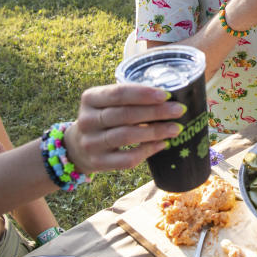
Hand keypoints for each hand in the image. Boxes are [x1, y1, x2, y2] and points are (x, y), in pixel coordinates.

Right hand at [64, 84, 183, 173]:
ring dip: (155, 131)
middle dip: (156, 112)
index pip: (119, 93)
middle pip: (125, 115)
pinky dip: (147, 151)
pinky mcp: (98, 163)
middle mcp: (87, 120)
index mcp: (90, 98)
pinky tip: (163, 144)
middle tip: (179, 110)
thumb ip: (129, 99)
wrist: (77, 148)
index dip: (144, 94)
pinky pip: (127, 159)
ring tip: (176, 128)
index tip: (166, 95)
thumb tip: (168, 98)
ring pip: (127, 136)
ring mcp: (91, 143)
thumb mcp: (106, 103)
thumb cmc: (103, 119)